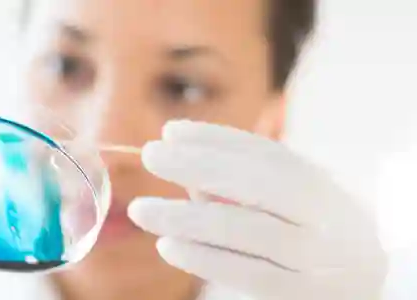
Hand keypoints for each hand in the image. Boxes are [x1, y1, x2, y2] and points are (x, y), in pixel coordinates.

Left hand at [128, 120, 387, 299]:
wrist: (363, 281)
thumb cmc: (310, 228)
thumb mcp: (291, 198)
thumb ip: (245, 185)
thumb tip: (188, 177)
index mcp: (315, 182)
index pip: (262, 152)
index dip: (215, 139)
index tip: (171, 131)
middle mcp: (318, 215)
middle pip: (255, 183)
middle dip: (198, 165)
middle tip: (150, 154)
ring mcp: (311, 256)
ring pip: (244, 229)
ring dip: (186, 217)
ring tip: (141, 209)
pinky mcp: (297, 292)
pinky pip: (246, 273)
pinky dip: (203, 258)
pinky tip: (167, 246)